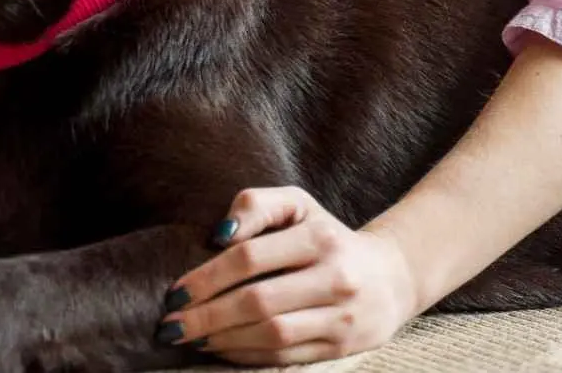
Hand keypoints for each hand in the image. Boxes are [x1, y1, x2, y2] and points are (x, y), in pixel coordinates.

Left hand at [156, 187, 418, 365]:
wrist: (390, 277)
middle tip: (171, 324)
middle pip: (257, 302)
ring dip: (222, 340)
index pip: (251, 258)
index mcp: (319, 238)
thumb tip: (219, 235)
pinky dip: (246, 355)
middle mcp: (335, 278)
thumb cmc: (327, 235)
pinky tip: (220, 349)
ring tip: (190, 338)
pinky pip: (285, 357)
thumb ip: (256, 205)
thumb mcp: (298, 205)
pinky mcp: (341, 347)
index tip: (175, 291)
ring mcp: (341, 317)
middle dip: (207, 315)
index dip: (208, 276)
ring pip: (271, 335)